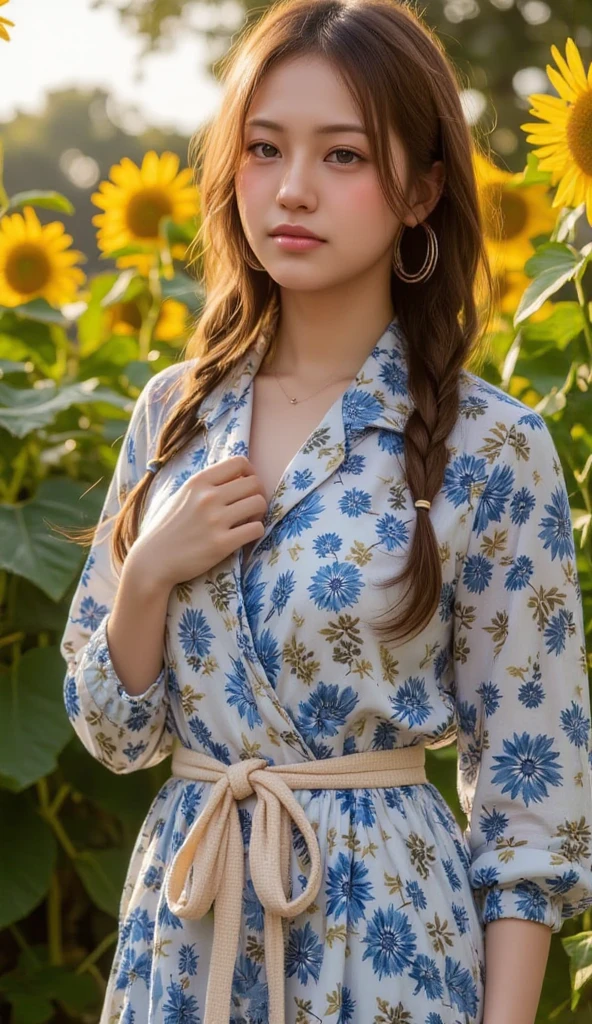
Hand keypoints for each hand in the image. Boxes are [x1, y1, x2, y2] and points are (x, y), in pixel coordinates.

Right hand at [130, 455, 266, 587]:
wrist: (153, 561)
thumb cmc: (167, 529)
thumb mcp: (181, 496)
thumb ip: (205, 486)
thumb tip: (234, 477)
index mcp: (198, 482)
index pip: (239, 463)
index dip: (250, 473)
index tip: (247, 486)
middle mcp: (208, 497)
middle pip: (254, 483)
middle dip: (258, 494)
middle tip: (250, 507)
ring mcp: (215, 520)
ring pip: (259, 503)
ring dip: (259, 513)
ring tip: (248, 521)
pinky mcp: (222, 544)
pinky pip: (256, 529)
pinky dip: (256, 532)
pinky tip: (245, 536)